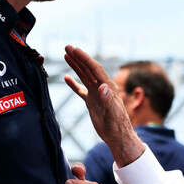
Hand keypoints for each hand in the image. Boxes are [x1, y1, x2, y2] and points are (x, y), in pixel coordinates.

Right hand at [64, 45, 144, 165]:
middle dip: (78, 57)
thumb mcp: (113, 112)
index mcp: (108, 86)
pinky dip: (74, 84)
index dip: (85, 58)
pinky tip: (66, 78)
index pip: (94, 68)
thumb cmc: (117, 125)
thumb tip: (103, 86)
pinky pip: (81, 89)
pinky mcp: (92, 102)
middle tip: (67, 47)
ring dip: (76, 65)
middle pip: (88, 68)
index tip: (75, 50)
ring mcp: (96, 94)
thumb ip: (108, 99)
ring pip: (84, 76)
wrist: (117, 136)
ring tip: (66, 55)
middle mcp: (102, 87)